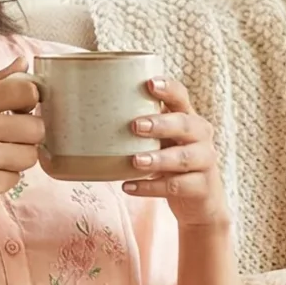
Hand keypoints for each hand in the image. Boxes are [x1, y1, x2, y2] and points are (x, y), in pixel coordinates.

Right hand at [0, 59, 42, 232]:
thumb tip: (24, 63)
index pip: (27, 92)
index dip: (31, 103)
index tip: (22, 111)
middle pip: (36, 127)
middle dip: (26, 136)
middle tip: (4, 142)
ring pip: (31, 155)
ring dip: (16, 160)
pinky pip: (16, 179)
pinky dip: (3, 180)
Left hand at [122, 76, 228, 228]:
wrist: (200, 201)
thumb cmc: (171, 163)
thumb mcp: (162, 142)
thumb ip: (141, 128)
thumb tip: (81, 113)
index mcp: (188, 118)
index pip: (181, 97)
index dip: (168, 89)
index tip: (149, 83)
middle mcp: (201, 136)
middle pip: (185, 125)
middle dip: (161, 124)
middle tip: (135, 126)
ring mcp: (205, 162)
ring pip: (182, 158)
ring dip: (157, 159)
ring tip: (134, 160)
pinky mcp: (201, 188)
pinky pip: (175, 187)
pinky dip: (150, 187)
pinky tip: (128, 186)